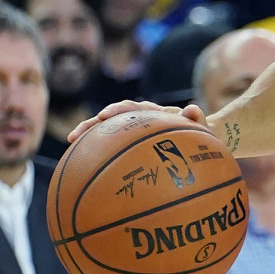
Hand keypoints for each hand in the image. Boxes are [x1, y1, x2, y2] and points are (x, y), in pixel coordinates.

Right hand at [67, 101, 207, 143]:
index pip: (134, 108)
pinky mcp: (132, 143)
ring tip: (72, 143)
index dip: (119, 110)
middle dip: (95, 122)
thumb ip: (198, 118)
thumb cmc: (201, 134)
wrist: (201, 139)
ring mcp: (135, 131)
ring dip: (90, 134)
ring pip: (109, 131)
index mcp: (156, 113)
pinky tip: (83, 165)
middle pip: (113, 118)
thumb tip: (193, 109)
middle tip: (77, 133)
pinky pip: (113, 147)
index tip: (106, 115)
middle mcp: (142, 119)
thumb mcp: (202, 127)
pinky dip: (99, 151)